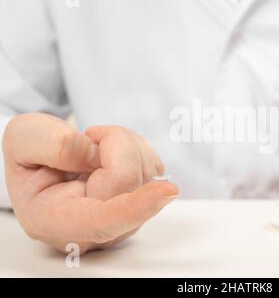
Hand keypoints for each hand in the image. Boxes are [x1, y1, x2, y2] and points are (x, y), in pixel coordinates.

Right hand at [3, 113, 177, 253]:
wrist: (43, 164)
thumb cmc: (32, 157)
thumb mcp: (24, 138)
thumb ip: (54, 144)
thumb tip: (95, 156)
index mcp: (56, 220)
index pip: (104, 221)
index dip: (137, 206)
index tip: (168, 190)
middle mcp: (96, 229)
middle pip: (128, 177)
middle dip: (114, 140)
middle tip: (89, 136)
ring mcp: (124, 220)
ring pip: (146, 169)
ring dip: (126, 142)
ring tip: (96, 147)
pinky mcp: (142, 205)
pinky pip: (154, 167)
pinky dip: (137, 148)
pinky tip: (113, 152)